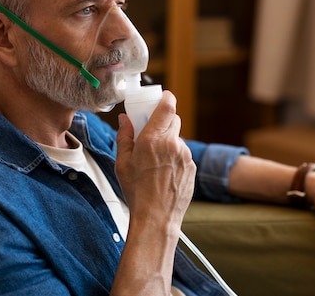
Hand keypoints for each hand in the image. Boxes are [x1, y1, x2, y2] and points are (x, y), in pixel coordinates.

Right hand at [115, 90, 194, 228]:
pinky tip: (164, 172)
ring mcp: (185, 155)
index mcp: (152, 140)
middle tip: (151, 131)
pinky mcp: (192, 166)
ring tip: (155, 161)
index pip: (167, 107)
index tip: (162, 97)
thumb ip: (124, 137)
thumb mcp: (122, 163)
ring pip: (177, 138)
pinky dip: (175, 157)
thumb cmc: (137, 192)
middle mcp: (172, 144)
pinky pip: (183, 154)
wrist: (156, 218)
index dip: (166, 98)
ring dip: (168, 142)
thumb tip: (125, 120)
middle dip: (163, 121)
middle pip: (173, 120)